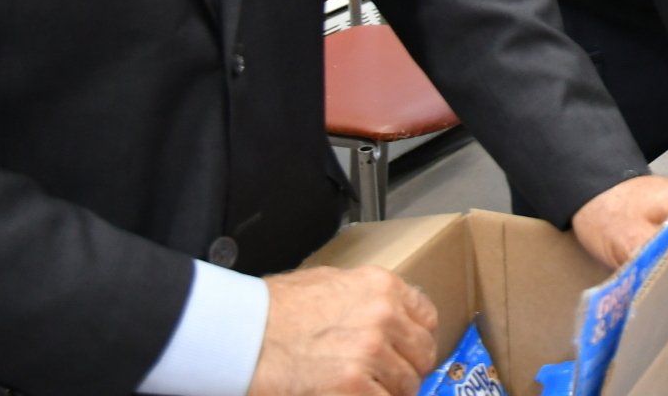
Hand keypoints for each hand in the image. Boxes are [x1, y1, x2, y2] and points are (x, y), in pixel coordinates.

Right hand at [250, 266, 438, 395]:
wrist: (240, 334)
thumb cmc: (273, 310)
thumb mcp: (329, 282)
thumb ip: (365, 298)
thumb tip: (385, 316)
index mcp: (381, 287)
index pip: (427, 317)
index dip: (417, 340)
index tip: (410, 353)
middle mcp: (384, 317)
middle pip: (422, 355)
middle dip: (408, 370)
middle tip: (389, 381)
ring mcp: (371, 353)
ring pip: (406, 385)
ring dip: (389, 392)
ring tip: (365, 389)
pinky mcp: (353, 386)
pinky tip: (352, 395)